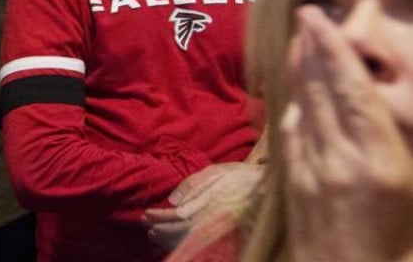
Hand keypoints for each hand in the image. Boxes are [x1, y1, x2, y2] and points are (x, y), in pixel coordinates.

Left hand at [143, 162, 261, 250]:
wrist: (268, 187)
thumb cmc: (239, 176)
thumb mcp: (215, 172)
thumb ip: (192, 186)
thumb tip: (172, 202)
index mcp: (209, 204)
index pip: (178, 217)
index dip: (160, 218)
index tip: (146, 215)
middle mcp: (213, 220)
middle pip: (181, 233)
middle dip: (162, 231)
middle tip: (147, 227)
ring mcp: (219, 229)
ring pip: (190, 241)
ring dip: (170, 239)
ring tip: (155, 234)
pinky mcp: (225, 236)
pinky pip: (200, 242)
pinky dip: (184, 242)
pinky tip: (175, 239)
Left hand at [282, 6, 412, 261]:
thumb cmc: (401, 242)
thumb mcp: (412, 183)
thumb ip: (394, 138)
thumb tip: (376, 103)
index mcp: (379, 159)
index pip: (350, 90)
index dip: (332, 49)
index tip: (316, 16)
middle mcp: (339, 159)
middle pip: (319, 90)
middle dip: (311, 49)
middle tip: (307, 14)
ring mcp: (311, 170)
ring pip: (301, 106)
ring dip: (299, 71)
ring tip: (300, 40)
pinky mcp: (294, 183)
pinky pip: (291, 133)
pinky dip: (293, 104)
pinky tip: (296, 90)